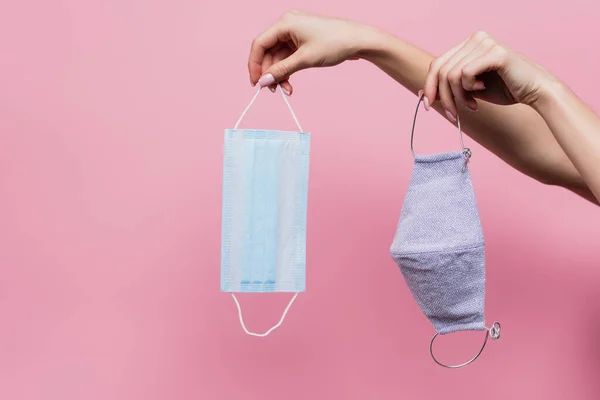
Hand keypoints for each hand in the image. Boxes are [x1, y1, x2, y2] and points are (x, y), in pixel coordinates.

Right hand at [248, 10, 367, 94]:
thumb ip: (282, 71)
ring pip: (278, 57)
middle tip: (271, 91)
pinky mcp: (302, 41)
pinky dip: (287, 71)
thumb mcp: (305, 59)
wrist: (359, 40)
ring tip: (285, 90)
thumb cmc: (335, 43)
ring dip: (279, 75)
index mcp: (285, 23)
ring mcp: (295, 33)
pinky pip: (288, 57)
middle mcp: (287, 25)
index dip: (254, 65)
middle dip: (269, 72)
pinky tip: (290, 84)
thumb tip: (264, 82)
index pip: (260, 44)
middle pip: (268, 52)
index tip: (256, 83)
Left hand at [423, 31, 554, 120]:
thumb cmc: (504, 89)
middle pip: (441, 70)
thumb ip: (449, 88)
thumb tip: (421, 93)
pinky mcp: (495, 52)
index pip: (437, 64)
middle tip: (453, 115)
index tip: (429, 106)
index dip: (429, 86)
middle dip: (443, 97)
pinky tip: (482, 92)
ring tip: (471, 106)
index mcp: (468, 44)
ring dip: (458, 97)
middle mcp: (475, 38)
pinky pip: (466, 74)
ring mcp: (485, 42)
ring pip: (451, 75)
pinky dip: (469, 89)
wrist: (535, 92)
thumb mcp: (469, 90)